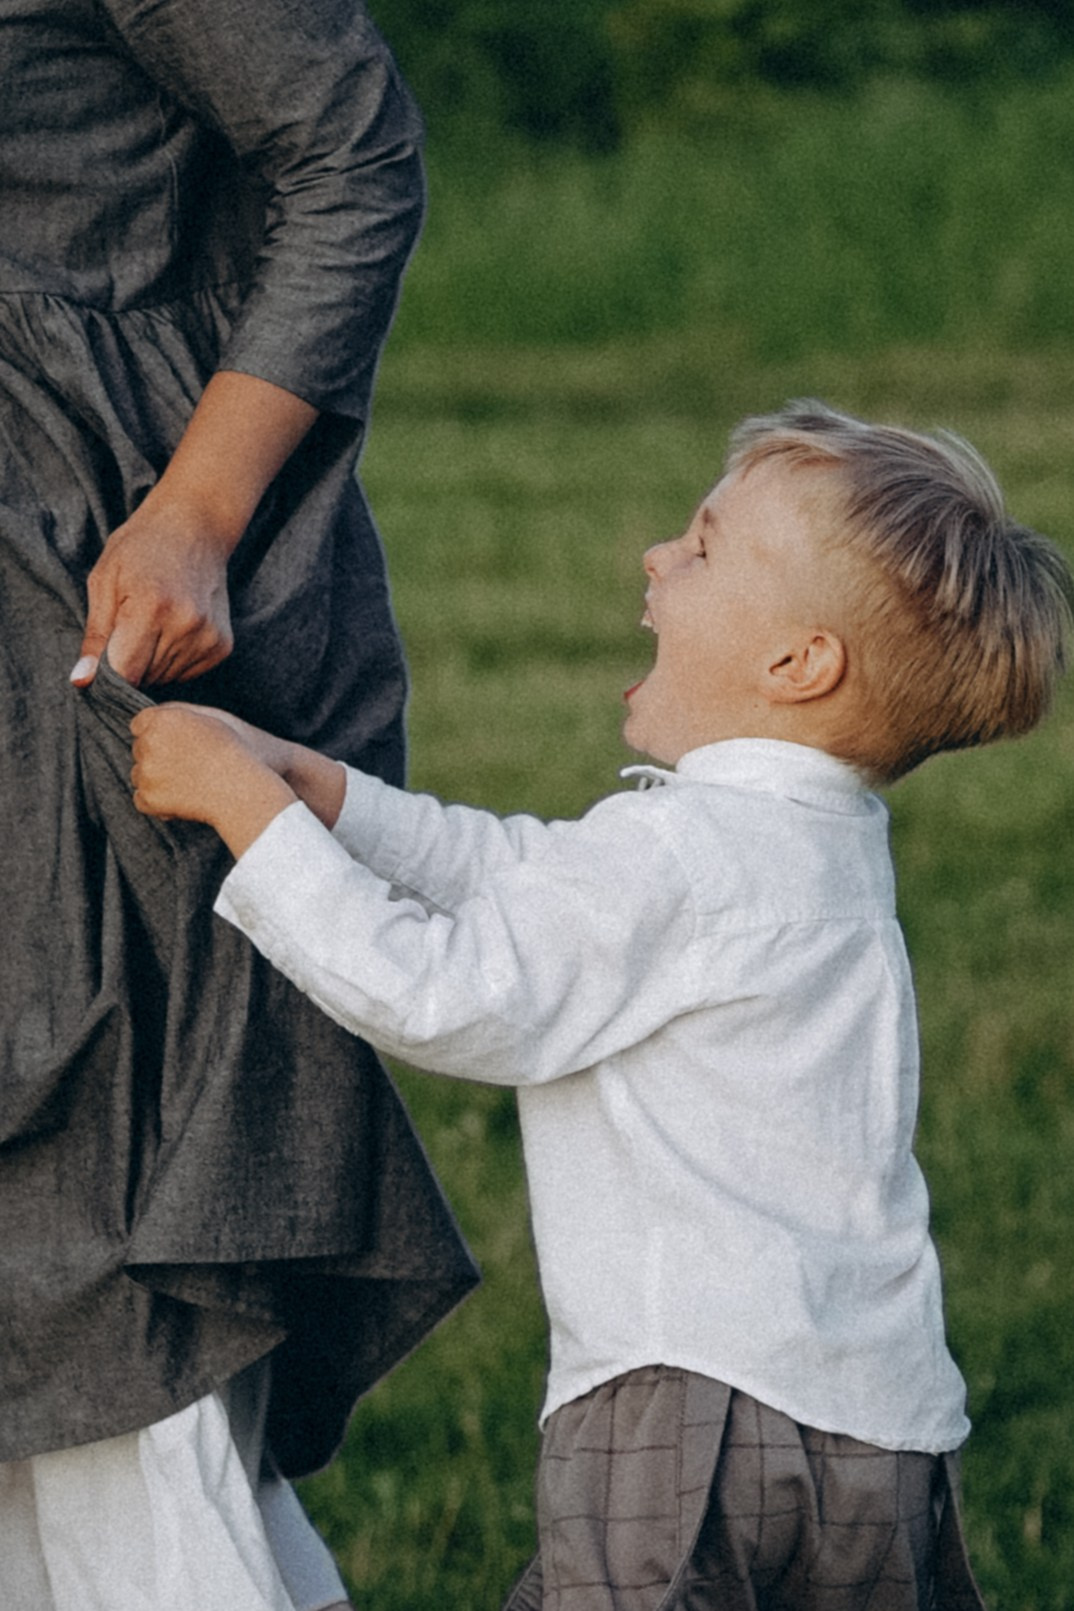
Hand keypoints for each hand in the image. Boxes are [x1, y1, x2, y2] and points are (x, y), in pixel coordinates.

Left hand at [71, 499, 233, 688]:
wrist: (193, 528)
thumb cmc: (140, 549)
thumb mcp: (104, 582)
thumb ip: (95, 637)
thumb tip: (82, 682)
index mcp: (152, 607)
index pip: (126, 673)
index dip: (109, 674)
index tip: (104, 660)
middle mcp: (187, 625)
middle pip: (145, 678)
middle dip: (130, 662)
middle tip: (130, 627)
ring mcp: (210, 637)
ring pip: (165, 678)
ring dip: (152, 662)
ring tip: (154, 624)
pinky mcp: (223, 645)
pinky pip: (186, 674)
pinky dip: (173, 660)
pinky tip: (173, 629)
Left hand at [130, 706, 295, 855]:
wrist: (240, 789)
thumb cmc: (233, 752)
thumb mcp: (209, 719)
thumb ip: (177, 715)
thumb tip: (156, 719)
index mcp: (162, 720)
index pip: (139, 723)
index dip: (155, 734)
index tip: (171, 745)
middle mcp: (148, 743)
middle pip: (139, 749)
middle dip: (156, 756)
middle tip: (185, 766)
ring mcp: (145, 771)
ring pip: (139, 775)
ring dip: (155, 780)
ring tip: (187, 783)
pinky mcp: (148, 797)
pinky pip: (141, 800)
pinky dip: (156, 803)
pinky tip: (180, 799)